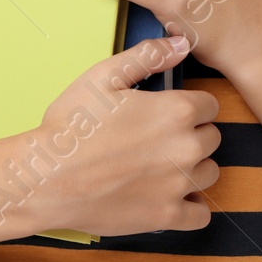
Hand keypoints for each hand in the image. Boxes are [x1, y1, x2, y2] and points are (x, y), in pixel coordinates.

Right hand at [24, 36, 220, 238]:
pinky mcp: (167, 218)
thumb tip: (182, 43)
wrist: (49, 178)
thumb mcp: (104, 76)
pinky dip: (191, 206)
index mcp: (176, 111)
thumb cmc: (74, 124)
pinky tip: (170, 195)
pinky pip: (201, 215)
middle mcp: (186, 148)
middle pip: (212, 138)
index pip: (209, 105)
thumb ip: (148, 56)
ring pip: (209, 173)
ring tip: (162, 164)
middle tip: (160, 137)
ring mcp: (179, 186)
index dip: (190, 105)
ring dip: (193, 167)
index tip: (169, 111)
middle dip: (192, 134)